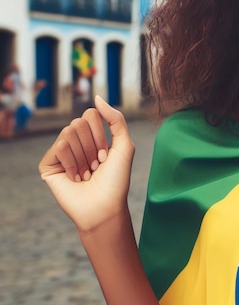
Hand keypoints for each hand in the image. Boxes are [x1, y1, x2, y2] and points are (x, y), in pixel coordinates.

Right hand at [39, 96, 134, 233]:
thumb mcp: (124, 145)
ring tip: (86, 173)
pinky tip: (75, 177)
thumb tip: (97, 98)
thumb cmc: (117, 179)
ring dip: (84, 156)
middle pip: (79, 122)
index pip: (90, 115)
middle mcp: (75, 142)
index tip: (106, 155)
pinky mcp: (48, 165)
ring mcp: (60, 153)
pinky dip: (72, 161)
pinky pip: (59, 146)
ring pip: (68, 132)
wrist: (104, 206)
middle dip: (93, 145)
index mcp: (91, 136)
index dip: (101, 134)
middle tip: (96, 165)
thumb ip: (116, 119)